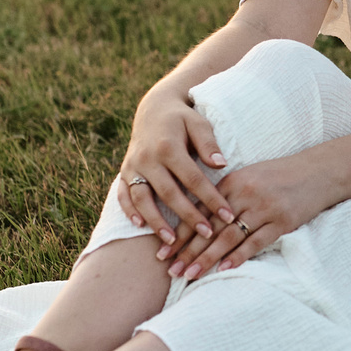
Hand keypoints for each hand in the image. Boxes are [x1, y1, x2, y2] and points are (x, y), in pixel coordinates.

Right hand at [117, 88, 234, 258]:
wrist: (154, 108)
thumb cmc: (183, 118)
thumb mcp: (198, 123)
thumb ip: (209, 144)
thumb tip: (222, 165)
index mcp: (168, 146)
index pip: (193, 179)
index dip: (211, 199)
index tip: (228, 216)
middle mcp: (147, 158)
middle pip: (169, 193)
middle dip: (188, 216)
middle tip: (207, 234)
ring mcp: (133, 166)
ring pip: (142, 198)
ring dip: (156, 221)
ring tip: (171, 241)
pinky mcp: (124, 172)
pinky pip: (123, 195)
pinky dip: (129, 211)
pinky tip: (140, 226)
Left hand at [167, 153, 338, 279]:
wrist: (319, 171)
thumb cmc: (281, 176)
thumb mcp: (249, 178)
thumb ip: (226, 196)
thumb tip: (200, 221)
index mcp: (232, 182)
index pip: (200, 212)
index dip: (181, 234)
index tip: (163, 253)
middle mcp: (245, 194)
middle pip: (210, 227)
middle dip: (188, 251)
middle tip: (170, 271)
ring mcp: (264, 208)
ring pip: (229, 236)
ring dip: (207, 258)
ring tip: (190, 274)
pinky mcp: (282, 221)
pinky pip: (256, 242)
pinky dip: (239, 256)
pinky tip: (224, 269)